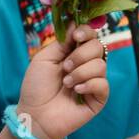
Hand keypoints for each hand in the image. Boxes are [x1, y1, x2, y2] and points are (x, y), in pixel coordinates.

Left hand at [15, 22, 109, 138]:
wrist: (34, 115)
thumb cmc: (36, 87)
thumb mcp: (44, 58)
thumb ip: (62, 41)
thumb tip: (77, 24)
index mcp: (74, 53)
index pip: (90, 35)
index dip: (86, 32)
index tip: (76, 36)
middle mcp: (86, 65)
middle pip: (98, 47)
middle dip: (81, 55)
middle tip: (65, 67)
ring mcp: (93, 82)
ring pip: (101, 65)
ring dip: (80, 72)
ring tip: (66, 83)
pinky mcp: (98, 98)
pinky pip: (103, 84)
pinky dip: (89, 85)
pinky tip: (76, 91)